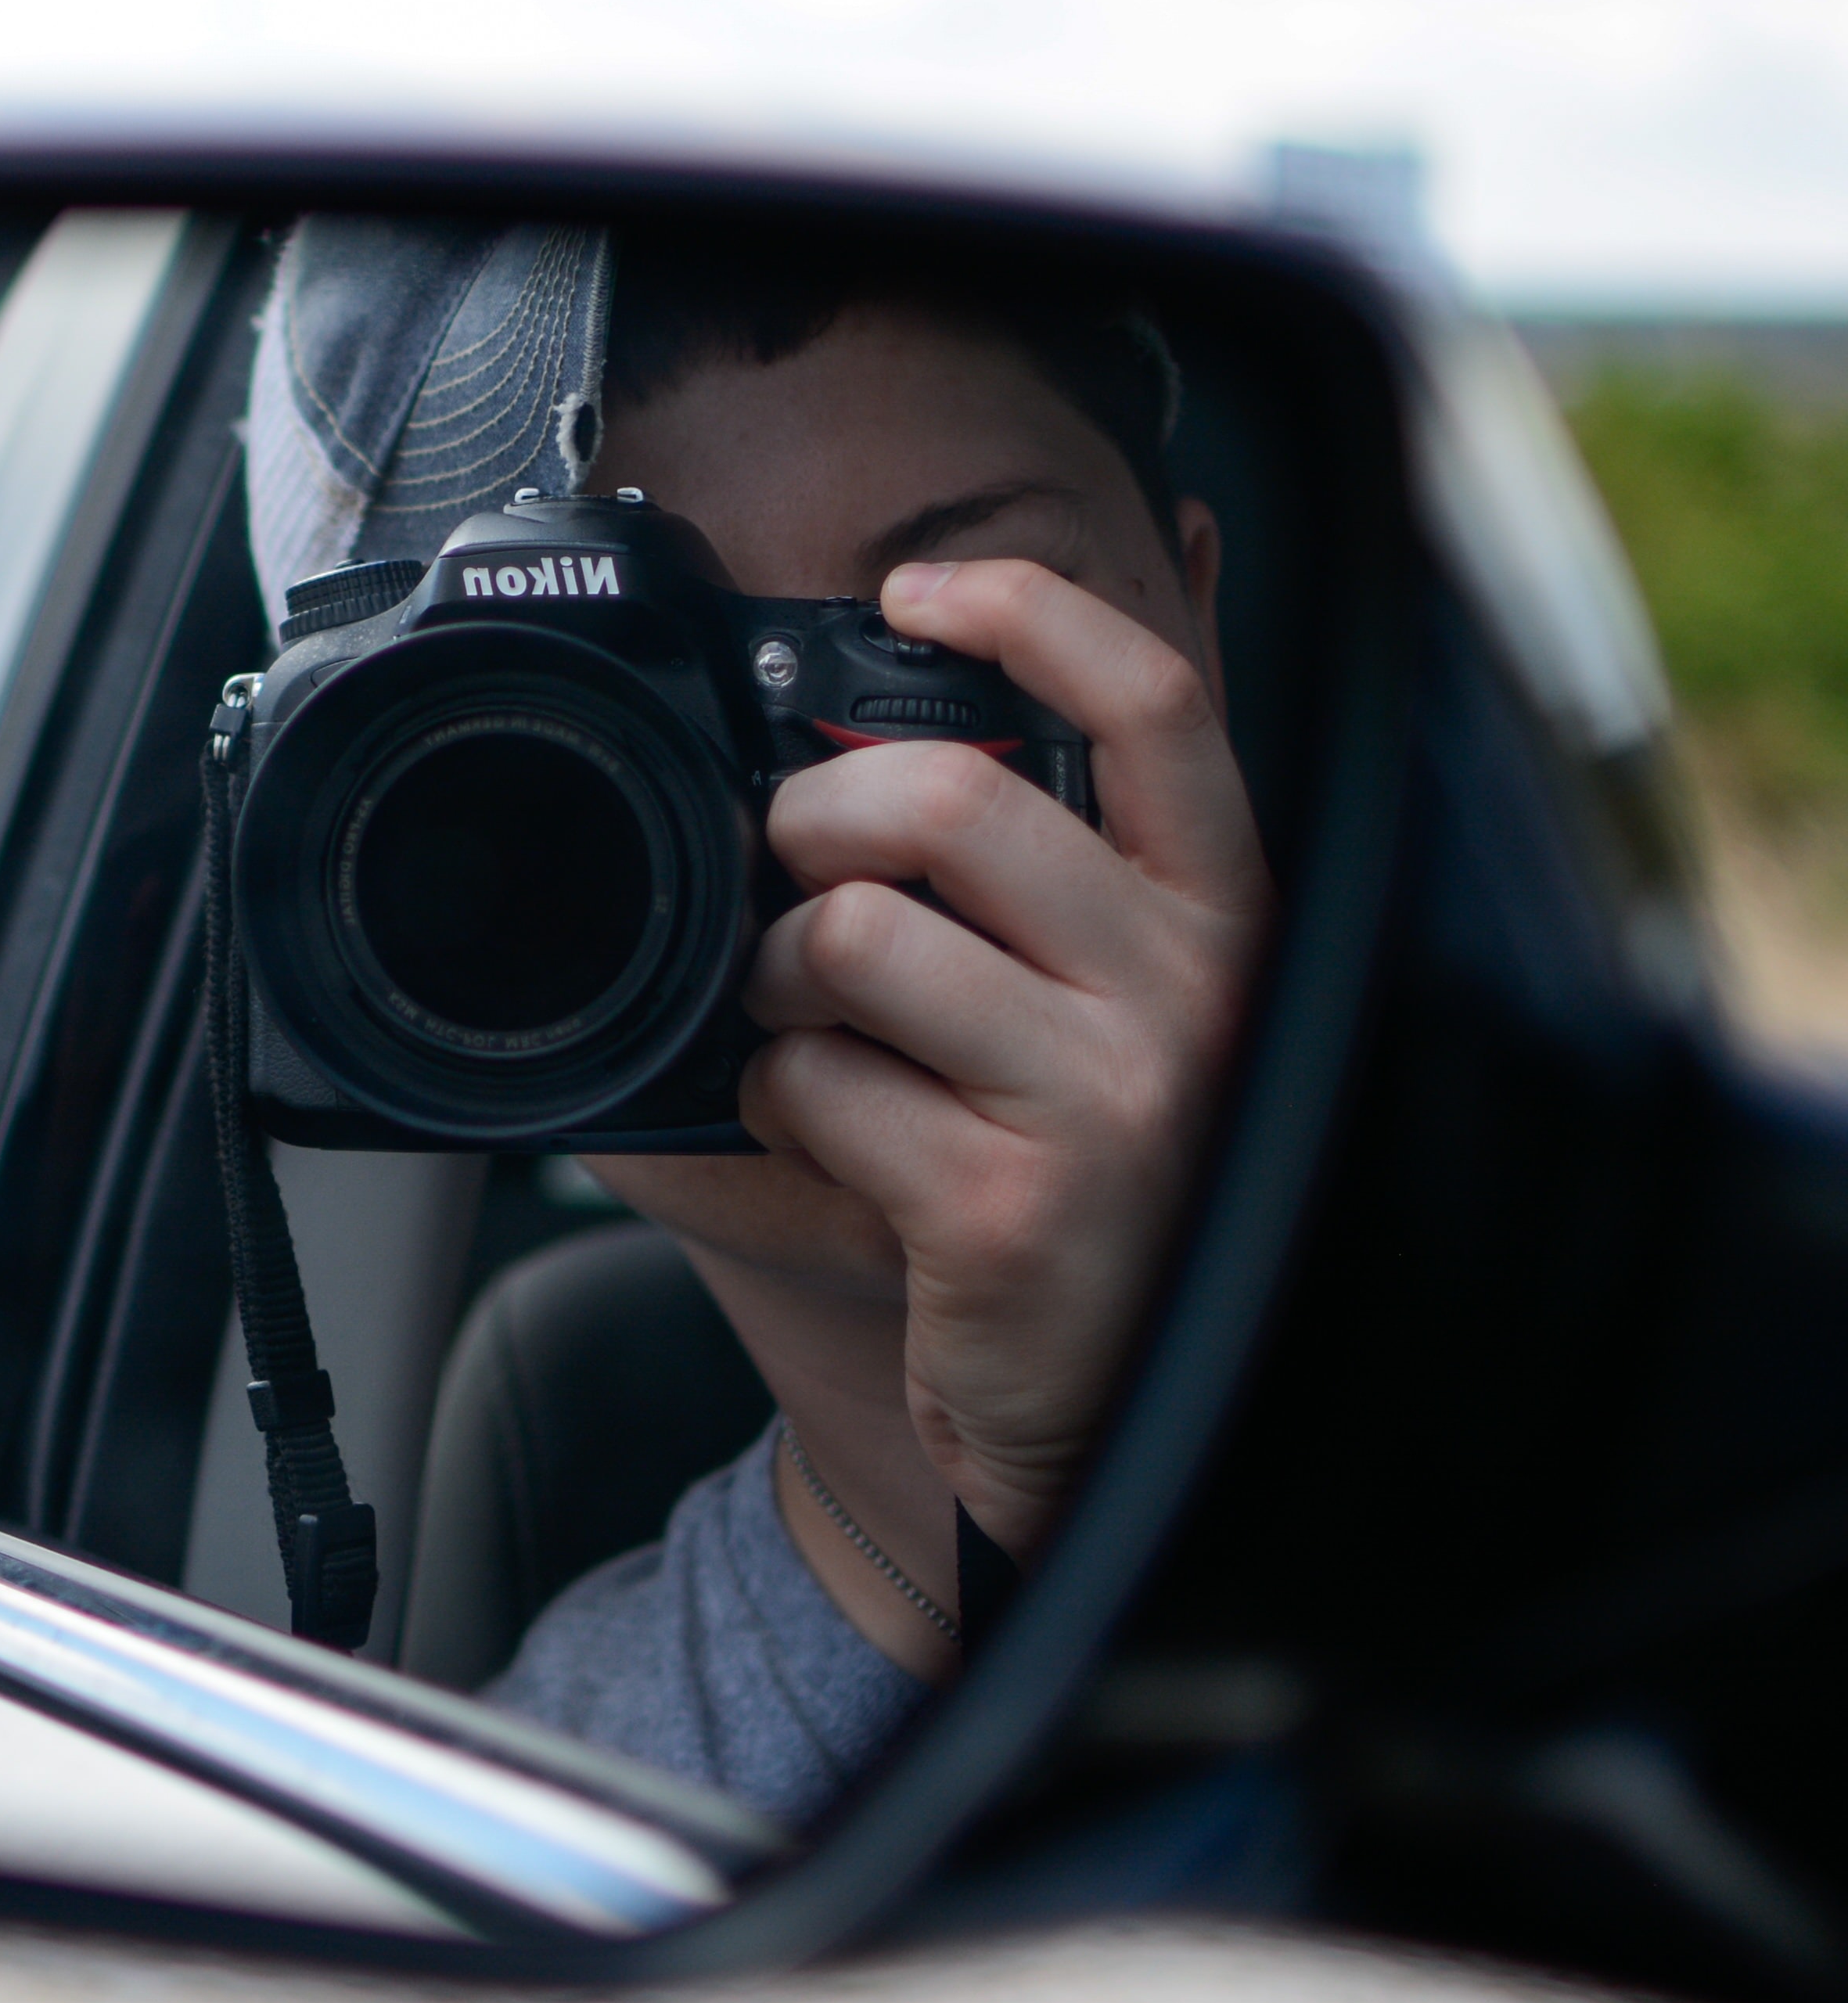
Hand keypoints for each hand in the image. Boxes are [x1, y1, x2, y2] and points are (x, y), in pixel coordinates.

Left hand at [734, 554, 1276, 1560]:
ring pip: (852, 937)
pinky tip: (826, 1132)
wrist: (1125, 1409)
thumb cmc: (1107, 1175)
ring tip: (807, 1021)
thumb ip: (1085, 842)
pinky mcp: (1008, 1208)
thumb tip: (1040, 631)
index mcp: (1228, 916)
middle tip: (792, 871)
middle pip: (950, 799)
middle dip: (814, 817)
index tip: (916, 593)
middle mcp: (1194, 993)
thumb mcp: (1136, 990)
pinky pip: (813, 1081)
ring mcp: (1110, 1103)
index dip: (1028, 609)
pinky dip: (775, 1096)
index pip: (1156, 701)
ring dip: (776, 971)